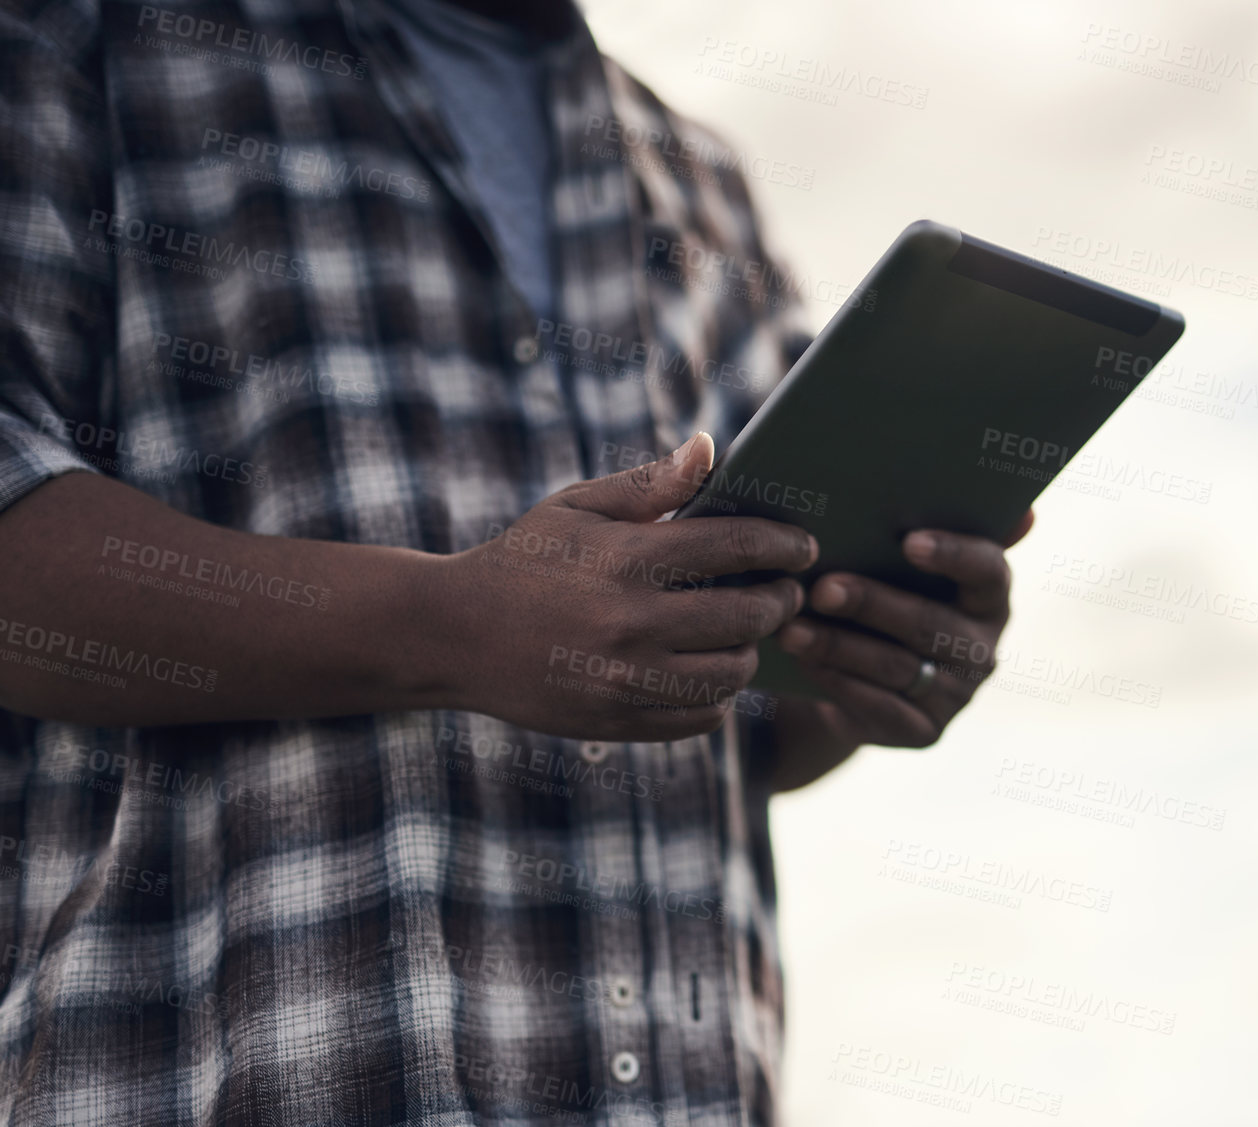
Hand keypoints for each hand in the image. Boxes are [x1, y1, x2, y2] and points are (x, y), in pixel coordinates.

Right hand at [445, 433, 816, 741]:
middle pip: (748, 615)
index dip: (784, 543)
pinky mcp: (617, 722)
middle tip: (783, 591)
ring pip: (731, 674)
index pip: (736, 544)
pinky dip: (716, 696)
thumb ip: (649, 484)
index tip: (804, 546)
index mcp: (627, 558)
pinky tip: (706, 670)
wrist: (453, 635)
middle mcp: (632, 623)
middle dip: (780, 600)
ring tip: (743, 632)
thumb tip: (711, 448)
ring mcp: (625, 679)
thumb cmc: (523, 559)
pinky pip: (701, 717)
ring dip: (749, 651)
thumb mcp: (576, 506)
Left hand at [769, 512, 1032, 779]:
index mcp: (989, 596)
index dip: (953, 555)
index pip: (988, 571)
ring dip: (839, 646)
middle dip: (872, 604)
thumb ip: (934, 523)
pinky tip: (803, 661)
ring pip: (895, 667)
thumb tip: (1018, 507)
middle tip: (822, 588)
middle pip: (930, 625)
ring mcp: (956, 695)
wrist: (868, 674)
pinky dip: (837, 682)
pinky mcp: (923, 731)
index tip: (908, 541)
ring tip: (790, 628)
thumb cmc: (887, 594)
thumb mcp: (901, 563)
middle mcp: (982, 648)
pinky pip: (878, 708)